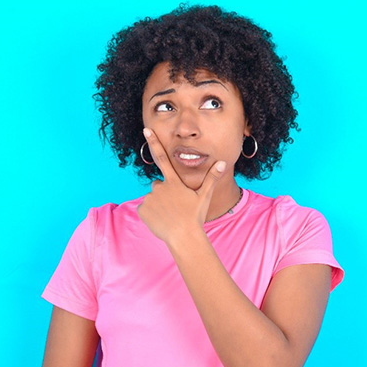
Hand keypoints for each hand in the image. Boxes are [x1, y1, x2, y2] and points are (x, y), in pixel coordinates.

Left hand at [137, 128, 225, 244]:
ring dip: (159, 204)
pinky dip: (151, 214)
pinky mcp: (142, 209)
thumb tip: (223, 163)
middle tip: (176, 206)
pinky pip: (145, 209)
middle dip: (165, 193)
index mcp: (174, 182)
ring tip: (170, 215)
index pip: (162, 158)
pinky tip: (161, 220)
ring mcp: (150, 198)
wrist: (183, 236)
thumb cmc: (195, 217)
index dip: (154, 142)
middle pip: (159, 185)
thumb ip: (211, 178)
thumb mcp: (204, 197)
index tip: (146, 129)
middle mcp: (159, 187)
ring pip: (153, 198)